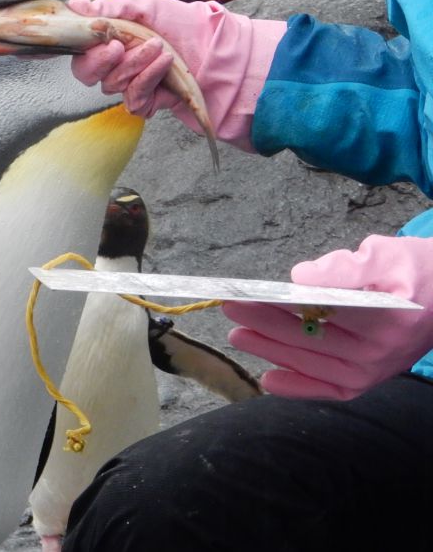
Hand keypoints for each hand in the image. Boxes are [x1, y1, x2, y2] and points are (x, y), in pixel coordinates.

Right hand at [67, 0, 285, 150]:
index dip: (82, 45)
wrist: (222, 49)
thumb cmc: (186, 25)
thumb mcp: (150, 6)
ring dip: (134, 64)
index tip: (97, 33)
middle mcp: (118, 63)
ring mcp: (132, 84)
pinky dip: (147, 80)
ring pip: (112, 84)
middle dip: (100, 60)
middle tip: (118, 46)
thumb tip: (77, 5)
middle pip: (87, 72)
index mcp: (113, 39)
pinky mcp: (147, 102)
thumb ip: (113, 6)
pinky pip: (133, 99)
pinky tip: (165, 64)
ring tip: (159, 48)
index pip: (81, 49)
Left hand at [224, 235, 432, 399]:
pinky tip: (269, 380)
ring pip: (312, 364)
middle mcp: (380, 351)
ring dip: (271, 351)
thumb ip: (345, 267)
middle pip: (310, 338)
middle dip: (264, 323)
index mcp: (386, 316)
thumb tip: (300, 279)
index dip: (279, 304)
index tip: (246, 294)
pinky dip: (299, 387)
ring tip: (237, 335)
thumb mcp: (386, 254)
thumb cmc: (414, 271)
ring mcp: (375, 371)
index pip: (321, 310)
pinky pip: (330, 389)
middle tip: (229, 308)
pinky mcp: (370, 381)